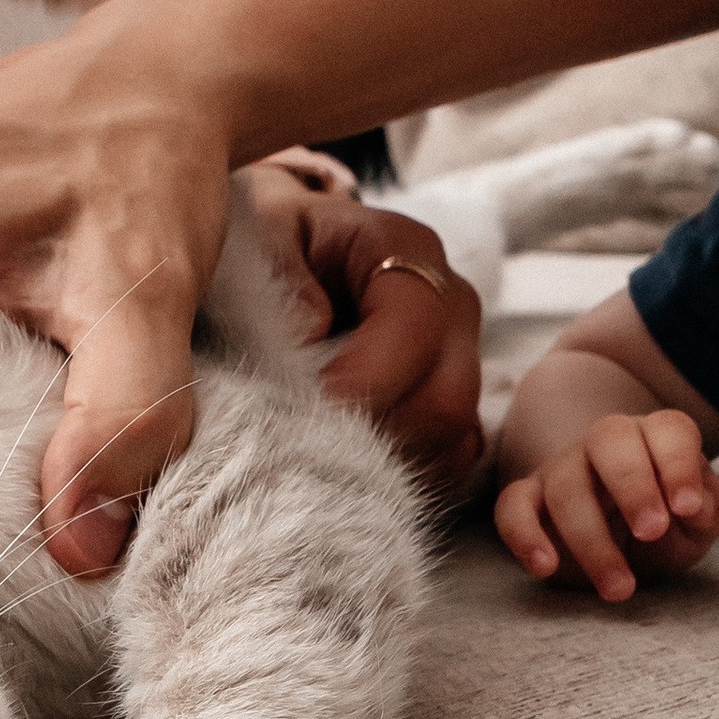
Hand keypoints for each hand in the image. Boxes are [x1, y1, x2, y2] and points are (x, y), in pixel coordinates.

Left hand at [237, 167, 484, 500]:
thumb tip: (311, 337)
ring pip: (452, 439)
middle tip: (303, 450)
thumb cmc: (267, 247)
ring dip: (384, 462)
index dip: (362, 381)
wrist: (278, 259)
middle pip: (446, 397)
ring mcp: (459, 359)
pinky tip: (345, 469)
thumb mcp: (258, 241)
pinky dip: (400, 477)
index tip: (302, 414)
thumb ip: (281, 281)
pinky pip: (449, 463)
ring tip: (316, 458)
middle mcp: (450, 304)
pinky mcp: (452, 407)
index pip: (414, 328)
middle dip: (373, 435)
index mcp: (406, 250)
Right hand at [494, 412, 718, 602]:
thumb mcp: (702, 521)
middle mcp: (607, 441)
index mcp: (656, 436)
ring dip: (591, 539)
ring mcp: (563, 466)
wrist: (626, 539)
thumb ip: (710, 507)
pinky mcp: (529, 499)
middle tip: (651, 533)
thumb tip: (697, 505)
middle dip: (632, 486)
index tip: (688, 509)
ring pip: (565, 485)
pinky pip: (512, 506)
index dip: (678, 465)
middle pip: (609, 440)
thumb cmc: (670, 524)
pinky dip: (523, 536)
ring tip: (620, 589)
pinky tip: (545, 568)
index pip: (668, 430)